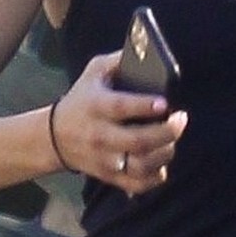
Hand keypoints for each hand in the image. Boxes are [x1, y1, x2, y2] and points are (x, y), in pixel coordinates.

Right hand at [52, 51, 186, 196]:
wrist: (55, 136)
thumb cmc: (82, 99)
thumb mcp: (94, 72)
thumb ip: (119, 61)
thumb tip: (148, 52)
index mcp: (96, 106)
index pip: (121, 107)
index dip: (144, 106)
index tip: (164, 103)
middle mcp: (100, 135)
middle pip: (138, 141)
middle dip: (166, 132)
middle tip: (181, 120)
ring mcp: (105, 159)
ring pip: (141, 165)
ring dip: (165, 154)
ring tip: (172, 140)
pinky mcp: (109, 176)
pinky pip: (137, 184)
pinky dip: (156, 177)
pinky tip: (163, 163)